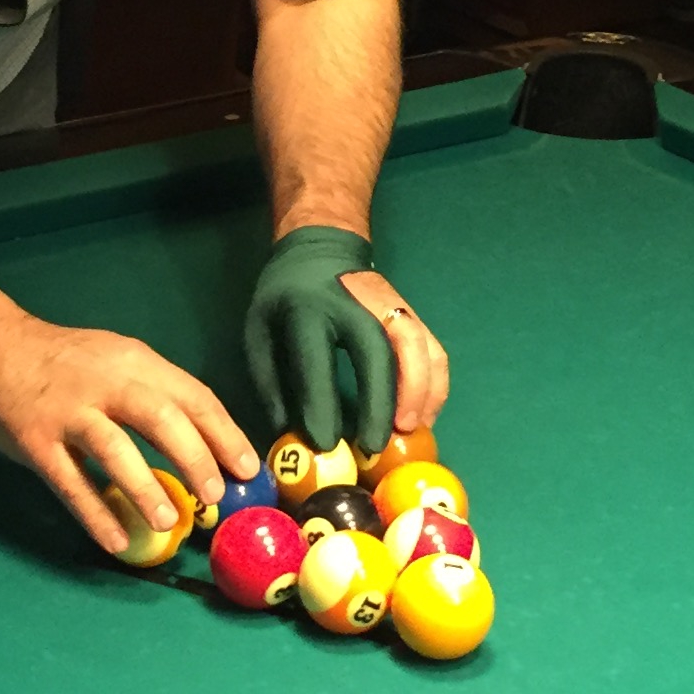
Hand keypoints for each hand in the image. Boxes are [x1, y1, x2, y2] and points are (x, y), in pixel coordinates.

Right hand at [0, 315, 255, 557]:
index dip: (225, 435)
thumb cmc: (67, 363)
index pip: (192, 396)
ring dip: (145, 488)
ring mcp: (68, 412)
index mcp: (135, 362)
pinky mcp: (36, 441)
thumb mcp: (117, 360)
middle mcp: (105, 382)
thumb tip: (208, 447)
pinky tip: (117, 540)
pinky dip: (96, 514)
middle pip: (160, 418)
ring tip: (170, 522)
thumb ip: (155, 395)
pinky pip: (70, 483)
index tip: (248, 470)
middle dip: (196, 459)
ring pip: (115, 449)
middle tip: (216, 497)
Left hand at [247, 226, 443, 454]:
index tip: (325, 445)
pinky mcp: (411, 314)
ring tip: (410, 433)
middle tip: (377, 446)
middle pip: (380, 352)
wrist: (322, 247)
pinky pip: (434, 350)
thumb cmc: (285, 298)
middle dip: (382, 403)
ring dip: (420, 394)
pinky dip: (435, 386)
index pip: (317, 361)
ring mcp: (390, 306)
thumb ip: (271, 384)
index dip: (322, 405)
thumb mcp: (258, 333)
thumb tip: (290, 437)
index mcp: (308, 308)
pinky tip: (425, 415)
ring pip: (419, 348)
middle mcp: (355, 305)